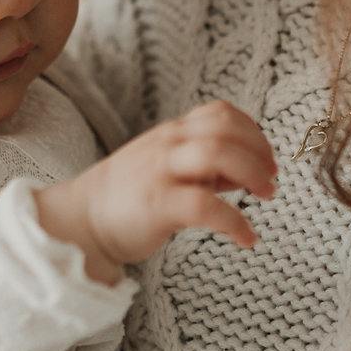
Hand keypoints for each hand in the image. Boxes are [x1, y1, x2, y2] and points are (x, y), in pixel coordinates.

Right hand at [36, 100, 276, 284]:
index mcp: (172, 134)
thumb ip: (204, 166)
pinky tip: (246, 238)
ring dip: (252, 174)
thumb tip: (247, 172)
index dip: (253, 131)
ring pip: (217, 154)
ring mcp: (160, 172)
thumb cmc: (128, 197)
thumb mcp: (167, 168)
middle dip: (259, 152)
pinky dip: (235, 222)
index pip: (220, 113)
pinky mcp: (156, 204)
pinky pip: (206, 206)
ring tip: (265, 197)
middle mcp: (167, 145)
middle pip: (225, 130)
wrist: (79, 221)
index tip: (267, 157)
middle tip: (271, 180)